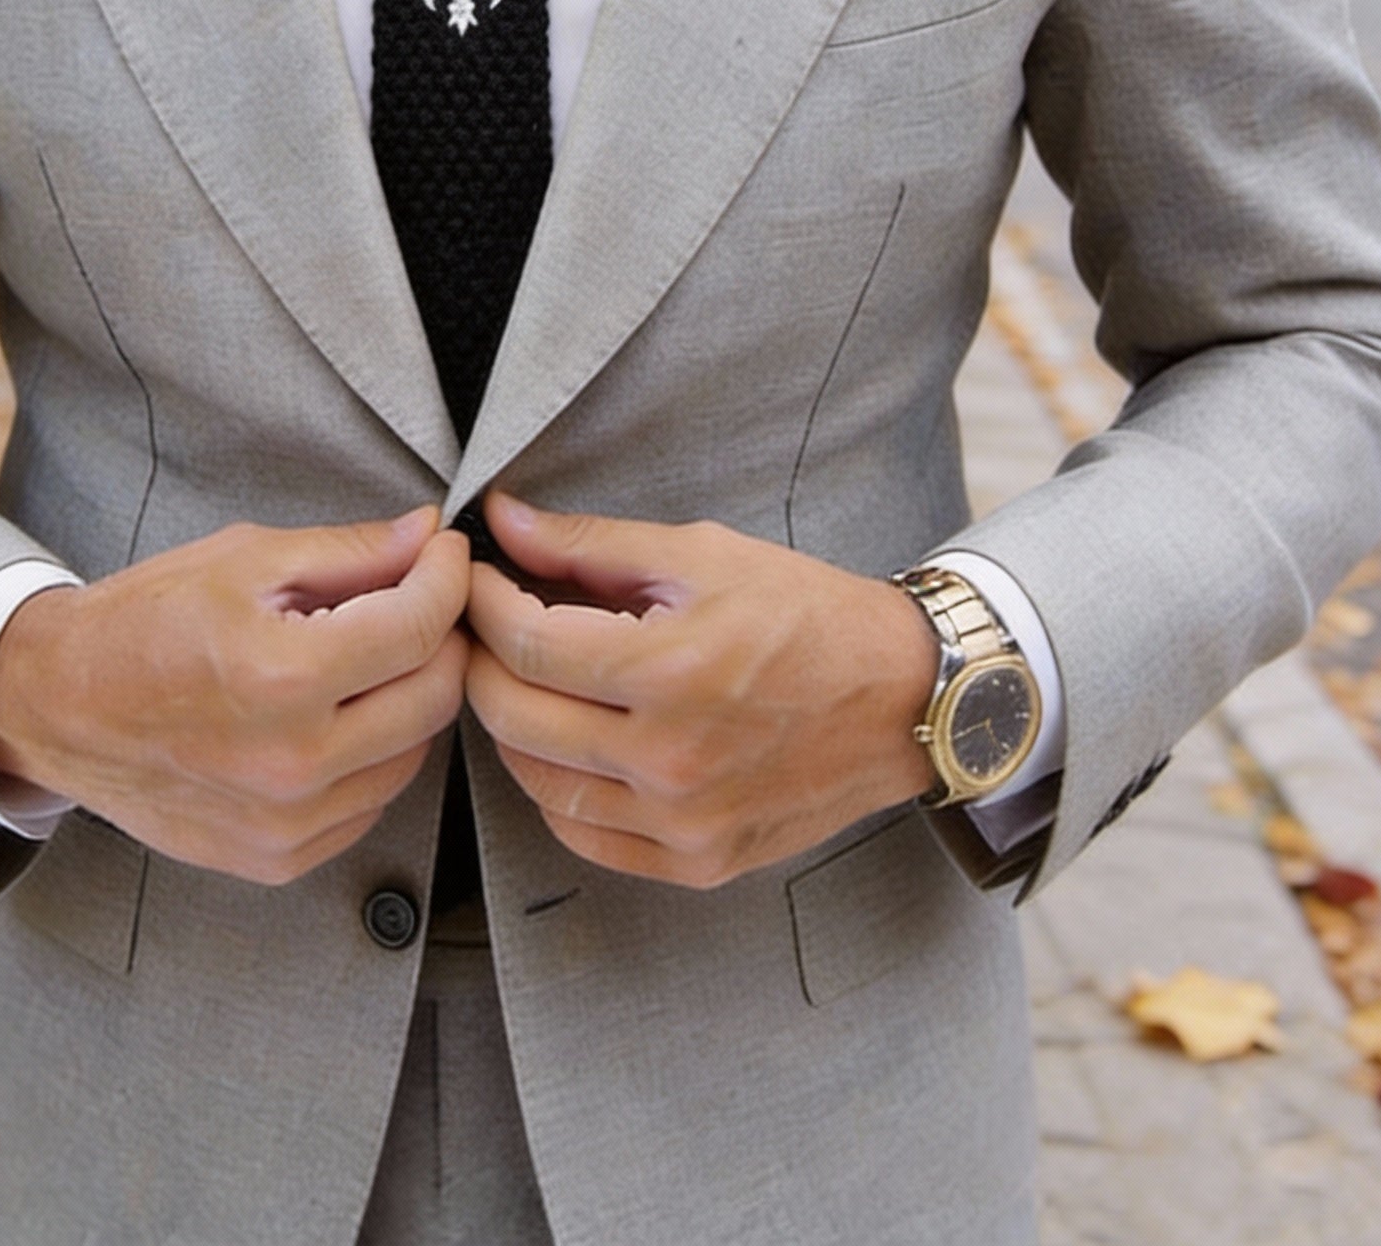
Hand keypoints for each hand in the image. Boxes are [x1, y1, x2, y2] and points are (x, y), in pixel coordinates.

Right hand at [0, 509, 470, 884]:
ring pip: (413, 753)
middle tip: (417, 599)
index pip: (419, 626)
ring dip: (409, 697)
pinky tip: (334, 715)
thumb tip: (425, 536)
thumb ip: (349, 552)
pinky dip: (372, 754)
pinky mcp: (278, 857)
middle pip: (434, 695)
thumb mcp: (244, 560)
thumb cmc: (144, 622)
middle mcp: (291, 762)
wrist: (58, 705)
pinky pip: (370, 802)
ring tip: (366, 657)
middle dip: (441, 636)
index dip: (447, 578)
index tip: (443, 554)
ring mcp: (286, 822)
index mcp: (282, 676)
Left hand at [463, 495, 938, 888]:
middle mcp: (670, 759)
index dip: (482, 603)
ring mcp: (682, 822)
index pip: (524, 643)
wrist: (905, 698)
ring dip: (512, 726)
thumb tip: (502, 520)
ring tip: (526, 679)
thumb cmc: (809, 615)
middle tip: (485, 626)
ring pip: (537, 783)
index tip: (475, 578)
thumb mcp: (702, 554)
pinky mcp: (697, 862)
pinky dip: (556, 790)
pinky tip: (568, 743)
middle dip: (480, 661)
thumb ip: (590, 544)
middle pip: (513, 717)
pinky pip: (584, 836)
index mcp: (670, 670)